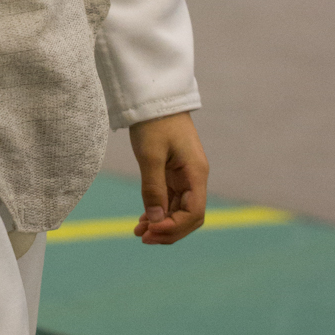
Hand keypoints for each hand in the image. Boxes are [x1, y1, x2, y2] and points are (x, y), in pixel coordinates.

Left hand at [129, 112, 207, 244]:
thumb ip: (153, 189)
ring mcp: (185, 176)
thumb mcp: (150, 155)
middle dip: (169, 230)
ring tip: (139, 232)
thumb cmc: (154, 122)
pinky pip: (170, 200)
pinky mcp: (174, 173)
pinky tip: (143, 220)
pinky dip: (158, 212)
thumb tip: (156, 222)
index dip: (175, 227)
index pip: (195, 213)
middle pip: (189, 216)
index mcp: (196, 173)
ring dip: (161, 224)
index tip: (151, 231)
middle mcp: (194, 177)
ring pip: (179, 210)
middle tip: (143, 237)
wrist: (154, 97)